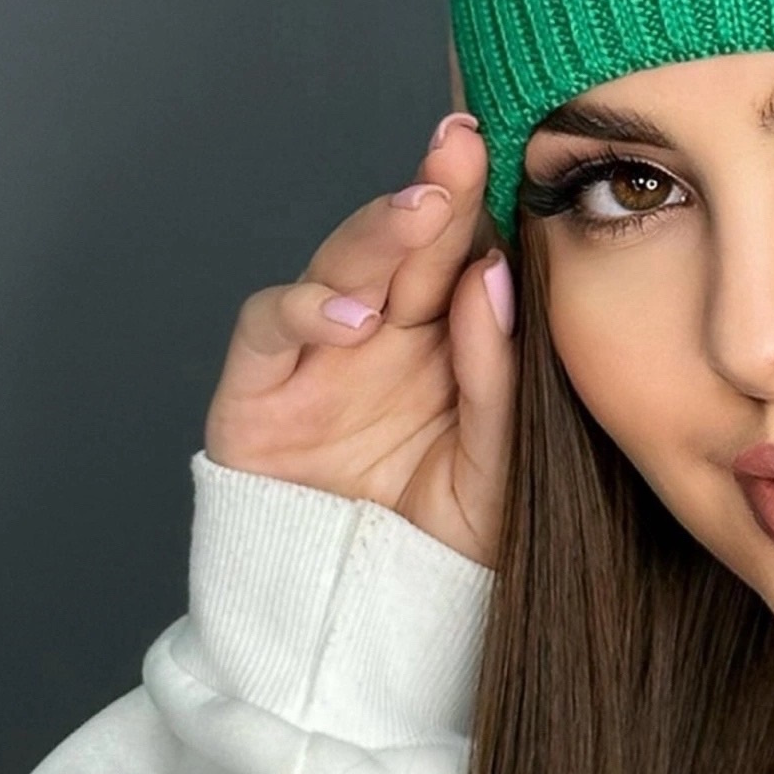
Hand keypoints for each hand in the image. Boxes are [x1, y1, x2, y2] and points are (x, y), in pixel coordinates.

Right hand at [203, 113, 513, 565]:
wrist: (366, 628)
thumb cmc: (438, 547)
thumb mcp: (498, 470)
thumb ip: (498, 379)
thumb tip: (496, 276)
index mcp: (448, 343)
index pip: (465, 256)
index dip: (484, 204)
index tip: (516, 150)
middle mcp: (383, 336)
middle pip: (407, 245)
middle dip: (435, 190)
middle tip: (463, 146)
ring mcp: (319, 355)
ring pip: (341, 265)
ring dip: (378, 232)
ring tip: (421, 208)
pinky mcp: (258, 388)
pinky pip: (272, 326)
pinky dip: (306, 310)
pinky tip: (352, 315)